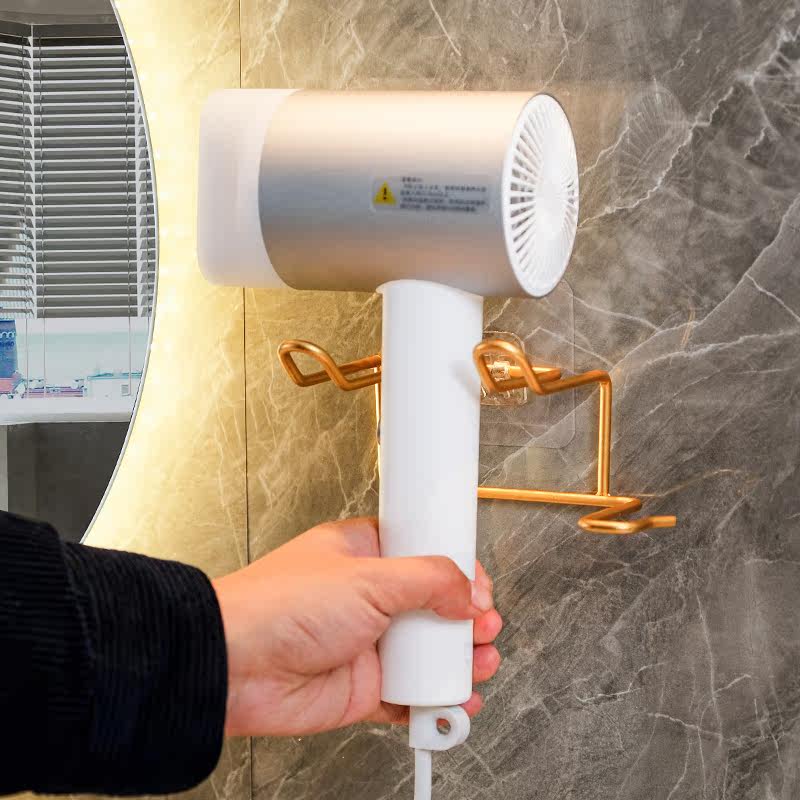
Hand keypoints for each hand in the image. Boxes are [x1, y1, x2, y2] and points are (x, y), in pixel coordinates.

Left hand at [213, 517, 501, 736]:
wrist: (235, 669)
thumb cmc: (278, 606)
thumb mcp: (367, 577)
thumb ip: (428, 580)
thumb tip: (467, 591)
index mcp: (365, 554)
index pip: (425, 554)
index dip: (456, 568)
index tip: (479, 582)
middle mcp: (369, 598)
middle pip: (435, 606)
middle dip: (466, 618)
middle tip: (483, 624)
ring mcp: (368, 643)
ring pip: (429, 653)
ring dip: (459, 661)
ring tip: (478, 663)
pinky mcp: (365, 686)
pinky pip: (412, 696)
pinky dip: (436, 702)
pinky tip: (452, 700)